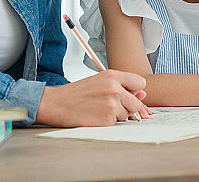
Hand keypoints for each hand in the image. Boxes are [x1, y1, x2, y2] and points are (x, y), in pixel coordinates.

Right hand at [35, 69, 150, 126]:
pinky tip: (95, 116)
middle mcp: (115, 88)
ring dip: (116, 115)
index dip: (134, 90)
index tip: (126, 93)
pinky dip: (107, 122)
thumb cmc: (77, 93)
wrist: (56, 103)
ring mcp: (112, 104)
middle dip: (126, 106)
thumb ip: (123, 86)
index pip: (140, 82)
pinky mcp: (107, 119)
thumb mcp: (100, 81)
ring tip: (98, 109)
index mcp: (113, 75)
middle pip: (136, 103)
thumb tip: (142, 94)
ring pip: (127, 114)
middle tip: (107, 104)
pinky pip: (116, 123)